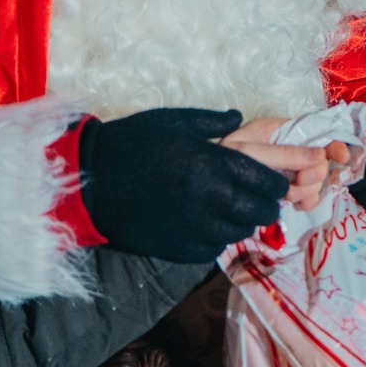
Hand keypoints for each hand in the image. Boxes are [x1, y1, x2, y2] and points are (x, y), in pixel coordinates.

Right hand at [77, 108, 289, 261]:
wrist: (89, 179)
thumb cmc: (133, 142)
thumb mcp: (175, 121)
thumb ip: (213, 122)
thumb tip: (239, 117)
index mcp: (215, 163)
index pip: (268, 182)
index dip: (276, 184)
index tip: (272, 181)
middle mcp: (211, 197)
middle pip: (260, 212)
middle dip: (265, 206)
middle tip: (256, 199)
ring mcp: (195, 226)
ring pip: (239, 233)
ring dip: (241, 223)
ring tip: (231, 211)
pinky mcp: (177, 247)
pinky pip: (213, 249)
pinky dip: (216, 238)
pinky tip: (207, 225)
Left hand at [220, 118, 342, 211]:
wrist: (197, 188)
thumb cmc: (219, 162)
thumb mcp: (248, 151)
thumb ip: (284, 153)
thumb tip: (320, 156)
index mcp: (278, 130)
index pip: (316, 130)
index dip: (333, 142)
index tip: (342, 158)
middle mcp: (286, 149)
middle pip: (319, 159)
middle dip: (313, 174)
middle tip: (298, 183)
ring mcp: (287, 171)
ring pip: (316, 180)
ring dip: (307, 190)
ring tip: (289, 196)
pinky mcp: (285, 192)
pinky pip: (309, 196)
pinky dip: (307, 201)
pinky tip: (297, 205)